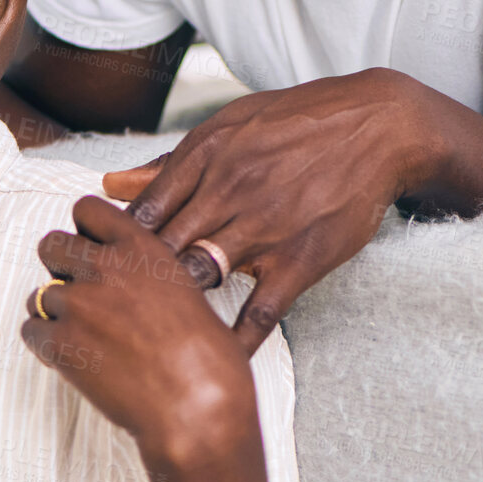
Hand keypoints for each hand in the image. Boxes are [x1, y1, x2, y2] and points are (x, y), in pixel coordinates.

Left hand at [22, 197, 268, 481]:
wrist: (196, 405)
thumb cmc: (207, 358)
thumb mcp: (187, 292)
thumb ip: (149, 276)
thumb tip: (133, 283)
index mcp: (140, 247)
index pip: (87, 209)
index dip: (85, 230)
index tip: (89, 248)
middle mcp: (103, 267)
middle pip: (51, 244)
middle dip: (60, 267)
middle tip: (79, 293)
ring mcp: (77, 303)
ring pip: (37, 293)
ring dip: (54, 312)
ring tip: (81, 337)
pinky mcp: (60, 342)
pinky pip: (30, 330)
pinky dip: (44, 344)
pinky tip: (71, 358)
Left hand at [104, 68, 482, 353]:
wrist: (377, 127)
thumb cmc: (298, 122)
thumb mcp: (228, 126)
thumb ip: (169, 162)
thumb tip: (111, 183)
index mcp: (204, 157)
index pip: (141, 213)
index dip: (114, 247)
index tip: (104, 270)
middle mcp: (226, 192)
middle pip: (161, 249)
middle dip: (132, 283)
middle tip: (115, 312)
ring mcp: (262, 229)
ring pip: (200, 277)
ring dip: (174, 308)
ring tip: (152, 335)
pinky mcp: (300, 259)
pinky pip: (260, 309)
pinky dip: (236, 338)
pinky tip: (217, 359)